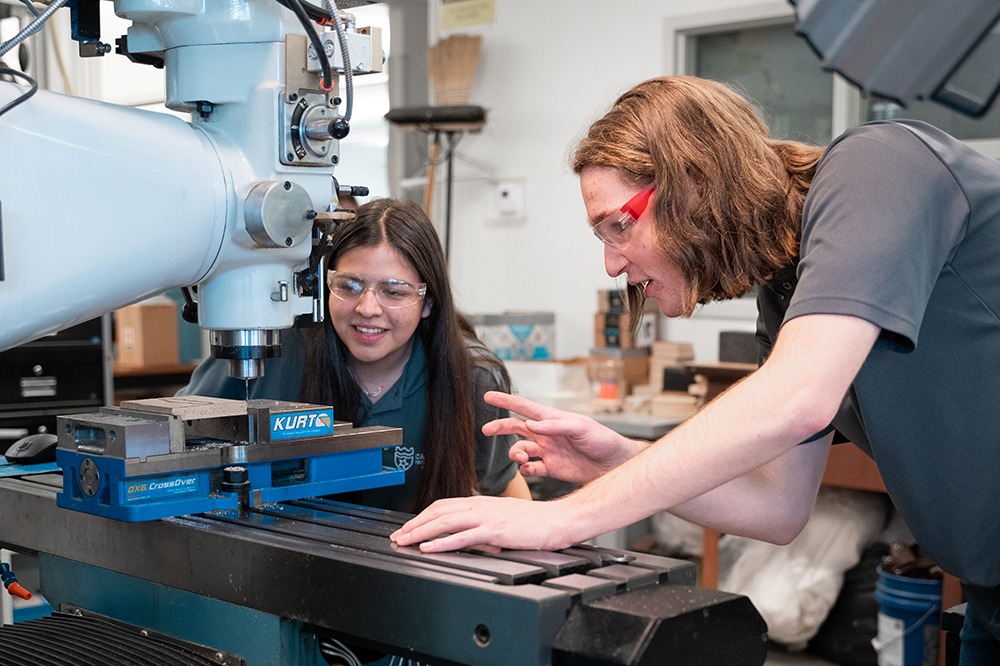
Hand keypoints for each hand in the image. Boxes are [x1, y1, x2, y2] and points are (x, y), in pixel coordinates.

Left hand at [390, 495, 578, 552]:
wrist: (561, 520)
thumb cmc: (538, 522)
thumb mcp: (505, 518)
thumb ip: (486, 523)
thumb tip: (469, 534)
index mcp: (483, 502)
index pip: (444, 505)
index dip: (423, 516)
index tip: (409, 527)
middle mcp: (482, 506)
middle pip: (439, 511)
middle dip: (414, 524)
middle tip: (397, 536)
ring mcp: (488, 518)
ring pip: (445, 521)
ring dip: (421, 532)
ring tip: (404, 541)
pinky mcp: (496, 531)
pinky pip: (464, 536)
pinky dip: (443, 542)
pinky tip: (430, 548)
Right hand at [482, 391, 644, 484]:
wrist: (616, 465)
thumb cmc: (604, 440)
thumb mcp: (582, 428)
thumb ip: (556, 426)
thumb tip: (532, 425)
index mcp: (553, 419)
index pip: (525, 407)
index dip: (506, 401)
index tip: (489, 396)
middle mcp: (548, 434)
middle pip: (516, 428)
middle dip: (500, 428)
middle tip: (486, 430)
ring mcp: (549, 451)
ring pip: (521, 449)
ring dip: (515, 453)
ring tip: (520, 457)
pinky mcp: (552, 469)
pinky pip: (531, 468)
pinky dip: (524, 469)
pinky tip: (528, 469)